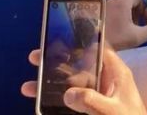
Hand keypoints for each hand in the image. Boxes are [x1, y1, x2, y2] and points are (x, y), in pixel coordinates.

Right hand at [21, 48, 146, 114]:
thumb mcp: (112, 111)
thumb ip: (92, 101)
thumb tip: (67, 93)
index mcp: (116, 73)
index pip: (99, 49)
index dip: (80, 42)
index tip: (59, 38)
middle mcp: (106, 81)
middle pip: (79, 66)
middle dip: (57, 63)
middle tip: (35, 58)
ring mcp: (98, 95)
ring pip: (72, 84)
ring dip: (52, 85)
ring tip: (29, 86)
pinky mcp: (92, 108)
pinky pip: (73, 100)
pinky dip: (57, 101)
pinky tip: (40, 102)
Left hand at [106, 0, 146, 50]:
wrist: (93, 46)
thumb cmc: (115, 38)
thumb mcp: (136, 37)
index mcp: (124, 2)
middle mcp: (115, 0)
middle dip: (142, 9)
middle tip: (145, 22)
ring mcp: (108, 5)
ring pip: (127, 5)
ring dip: (134, 14)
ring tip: (135, 28)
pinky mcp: (104, 11)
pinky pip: (119, 9)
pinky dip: (126, 16)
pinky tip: (126, 28)